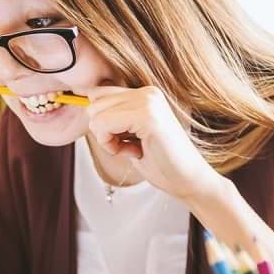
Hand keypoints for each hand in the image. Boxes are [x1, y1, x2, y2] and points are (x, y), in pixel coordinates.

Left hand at [85, 86, 224, 202]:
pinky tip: (135, 152)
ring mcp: (148, 101)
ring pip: (96, 115)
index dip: (103, 123)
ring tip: (135, 148)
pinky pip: (103, 125)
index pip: (99, 94)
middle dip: (104, 131)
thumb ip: (113, 116)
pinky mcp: (147, 115)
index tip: (125, 140)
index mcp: (145, 93)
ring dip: (108, 139)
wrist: (189, 181)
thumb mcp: (131, 134)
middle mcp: (147, 92)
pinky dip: (111, 145)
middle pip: (94, 103)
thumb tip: (85, 103)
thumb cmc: (160, 162)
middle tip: (130, 146)